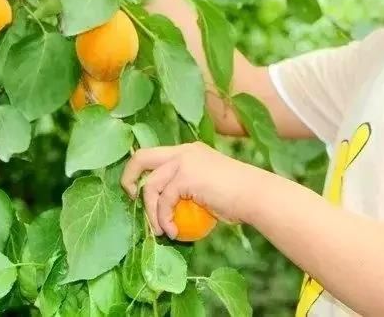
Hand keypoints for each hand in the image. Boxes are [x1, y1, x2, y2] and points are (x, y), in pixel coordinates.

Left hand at [120, 142, 260, 238]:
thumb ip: (185, 189)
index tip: (137, 192)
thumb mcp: (206, 187)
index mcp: (188, 151)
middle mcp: (183, 151)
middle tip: (130, 198)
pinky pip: (163, 201)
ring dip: (151, 212)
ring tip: (160, 231)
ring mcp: (184, 161)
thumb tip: (164, 209)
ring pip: (150, 185)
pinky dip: (164, 219)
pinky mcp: (185, 176)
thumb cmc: (237, 197)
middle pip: (142, 157)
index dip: (141, 171)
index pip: (155, 155)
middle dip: (128, 177)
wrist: (254, 195)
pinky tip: (173, 233)